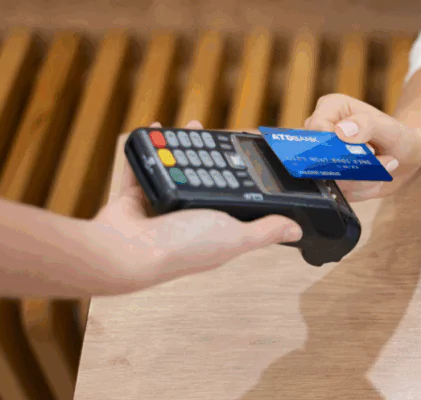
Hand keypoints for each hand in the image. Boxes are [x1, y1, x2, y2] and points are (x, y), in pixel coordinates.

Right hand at [87, 120, 302, 292]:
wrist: (125, 252)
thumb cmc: (180, 249)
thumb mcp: (235, 236)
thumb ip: (264, 231)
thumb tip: (295, 231)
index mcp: (215, 231)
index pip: (235, 202)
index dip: (242, 180)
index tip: (246, 156)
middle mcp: (187, 222)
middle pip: (204, 183)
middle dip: (211, 158)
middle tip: (216, 135)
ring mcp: (160, 211)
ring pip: (173, 173)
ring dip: (181, 148)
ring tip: (190, 126)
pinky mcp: (134, 202)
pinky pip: (141, 169)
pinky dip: (145, 151)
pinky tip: (152, 130)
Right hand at [304, 94, 420, 200]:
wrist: (407, 158)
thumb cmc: (398, 136)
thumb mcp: (389, 129)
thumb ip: (367, 125)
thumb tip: (341, 131)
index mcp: (330, 108)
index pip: (317, 128)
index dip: (337, 144)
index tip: (367, 149)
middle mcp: (321, 131)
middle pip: (319, 157)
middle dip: (352, 166)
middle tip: (379, 160)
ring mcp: (323, 156)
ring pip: (330, 178)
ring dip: (361, 180)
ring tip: (383, 167)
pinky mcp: (331, 178)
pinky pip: (340, 192)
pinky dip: (362, 190)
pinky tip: (376, 178)